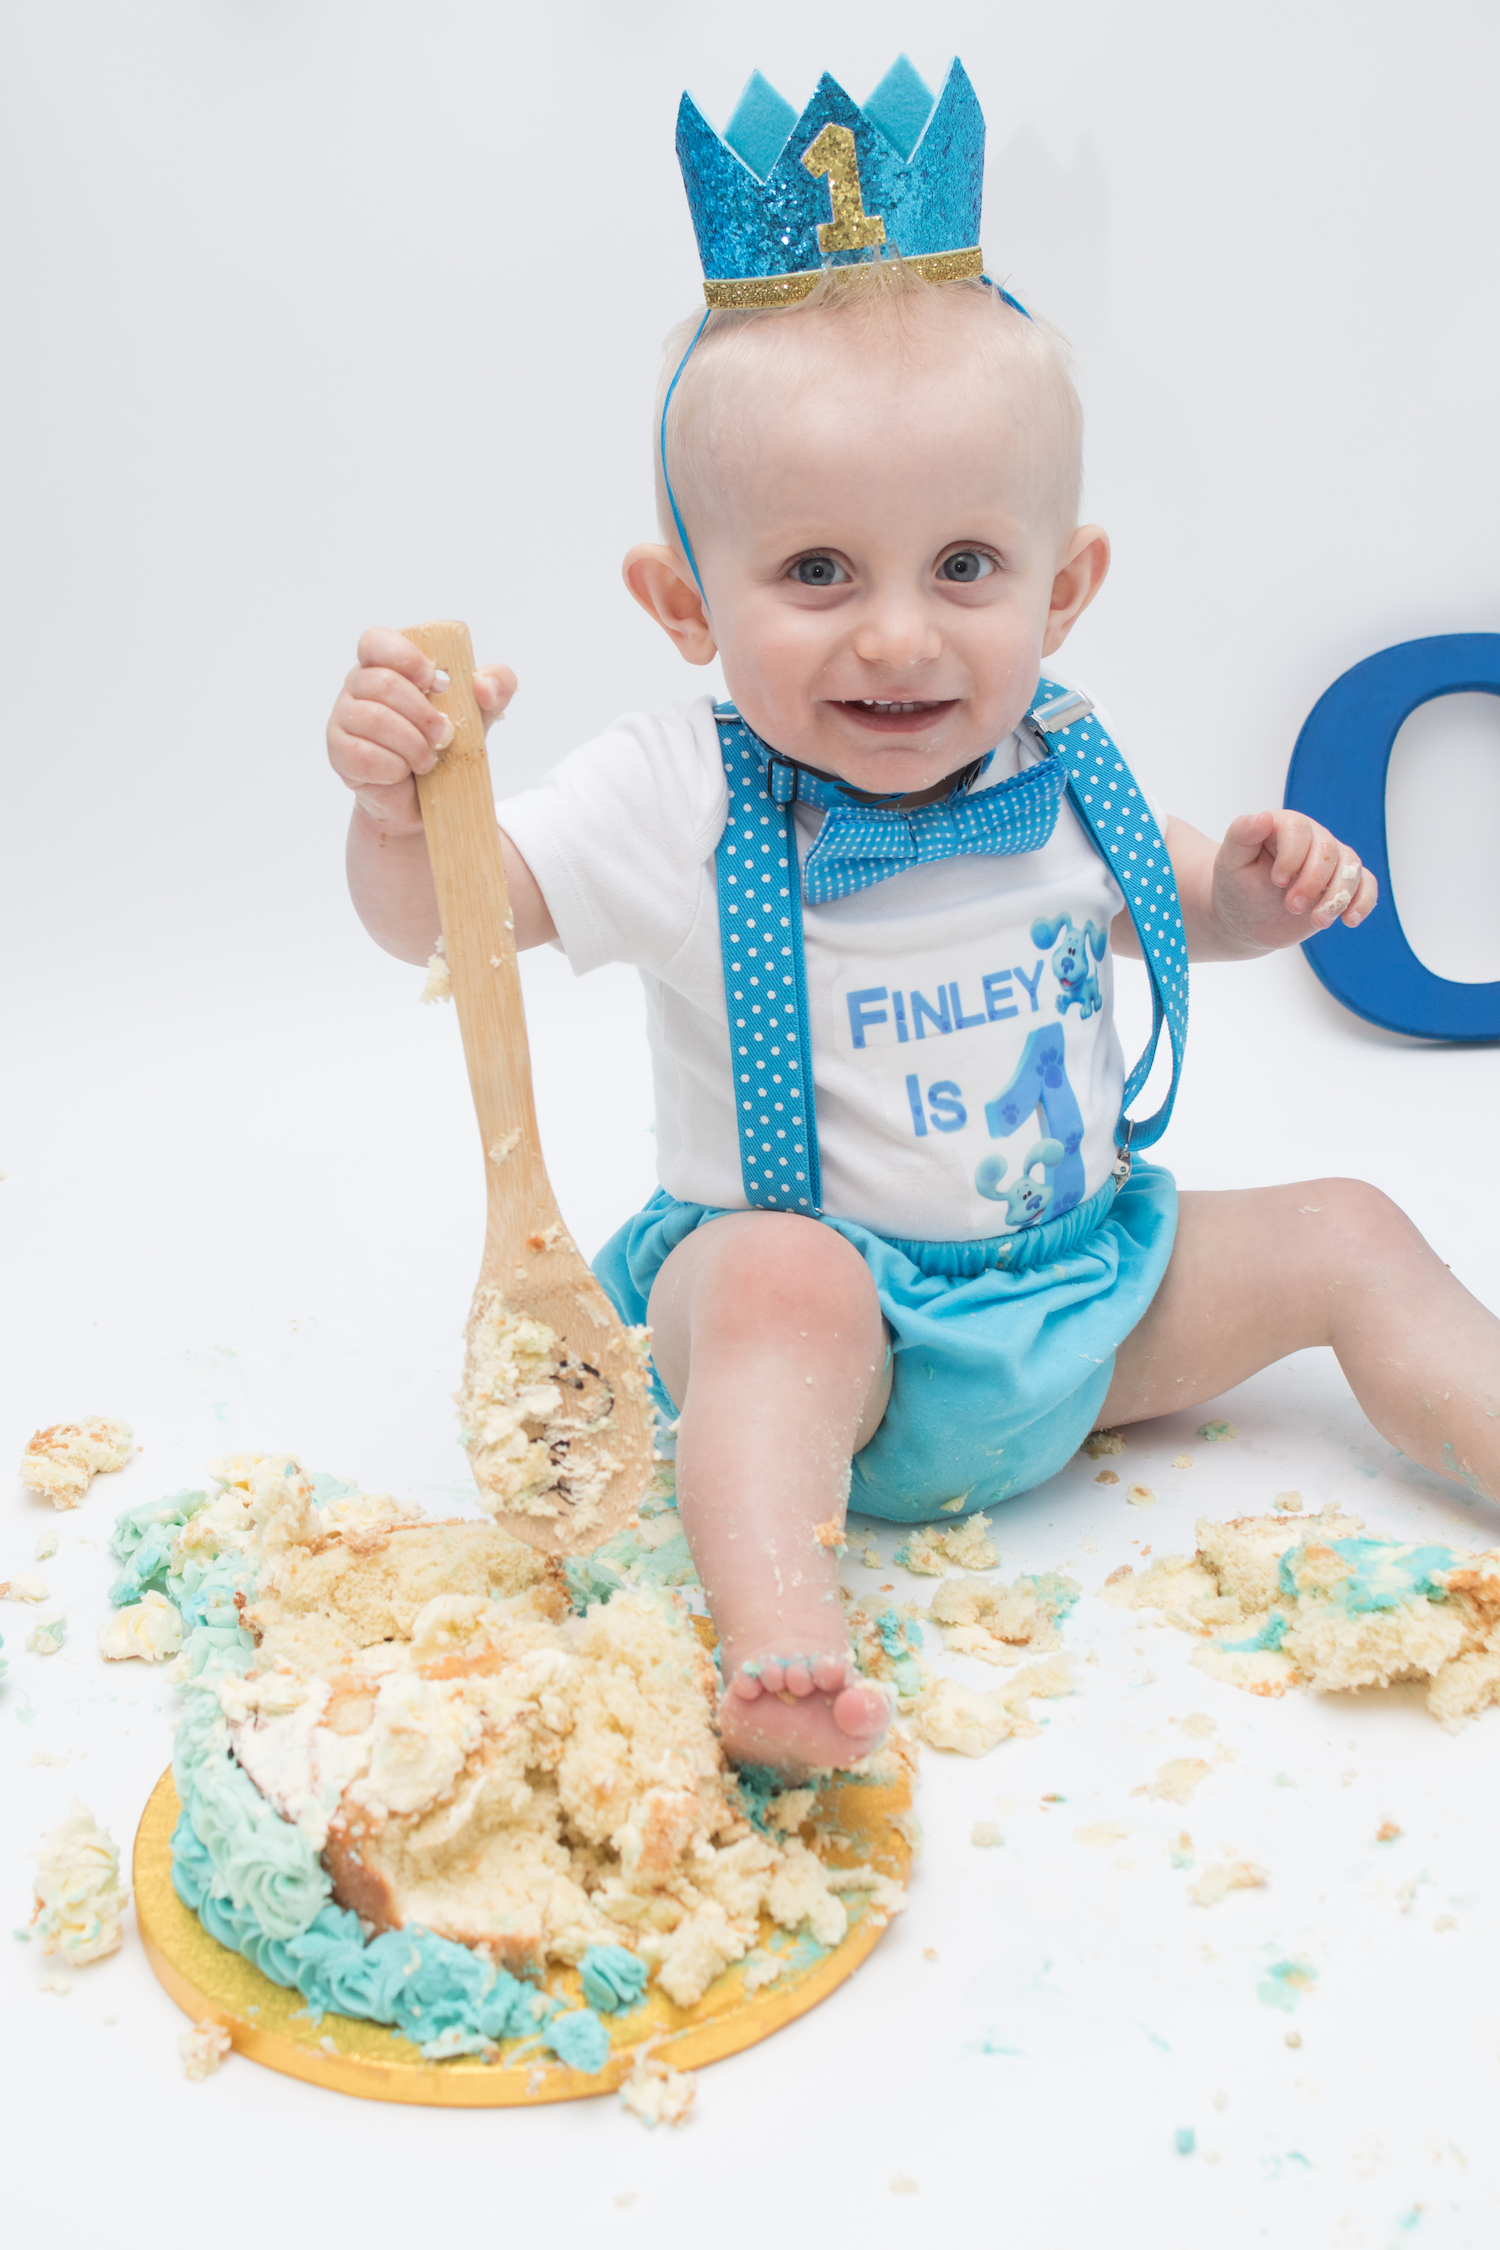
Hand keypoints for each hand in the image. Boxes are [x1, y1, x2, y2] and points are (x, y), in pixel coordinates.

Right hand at [327, 627, 515, 834]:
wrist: (430, 799)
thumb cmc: (446, 744)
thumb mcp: (481, 712)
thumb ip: (496, 686)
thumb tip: (484, 685)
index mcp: (385, 666)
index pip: (376, 642)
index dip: (404, 657)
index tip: (433, 679)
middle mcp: (357, 687)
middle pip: (381, 683)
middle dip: (421, 713)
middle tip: (444, 735)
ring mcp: (343, 719)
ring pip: (372, 719)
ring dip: (411, 743)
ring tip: (428, 759)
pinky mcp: (339, 754)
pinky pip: (362, 754)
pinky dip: (393, 766)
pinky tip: (404, 771)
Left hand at [1211, 809, 1377, 952]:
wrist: (1247, 919)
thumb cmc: (1236, 887)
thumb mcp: (1231, 863)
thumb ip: (1241, 835)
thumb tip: (1263, 817)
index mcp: (1284, 826)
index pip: (1299, 830)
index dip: (1292, 856)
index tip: (1277, 882)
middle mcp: (1313, 839)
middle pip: (1328, 851)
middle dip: (1313, 881)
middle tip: (1292, 906)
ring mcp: (1332, 862)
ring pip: (1351, 869)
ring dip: (1338, 897)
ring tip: (1318, 921)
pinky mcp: (1343, 885)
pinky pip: (1367, 885)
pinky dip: (1364, 902)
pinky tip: (1350, 920)